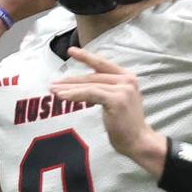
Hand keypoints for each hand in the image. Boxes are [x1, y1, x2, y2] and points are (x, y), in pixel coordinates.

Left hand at [49, 47, 165, 175]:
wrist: (138, 141)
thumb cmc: (125, 124)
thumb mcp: (116, 100)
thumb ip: (106, 89)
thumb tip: (83, 84)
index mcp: (127, 77)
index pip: (102, 64)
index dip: (86, 57)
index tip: (71, 51)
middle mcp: (127, 80)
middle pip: (93, 76)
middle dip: (71, 80)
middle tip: (53, 83)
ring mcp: (123, 89)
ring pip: (90, 85)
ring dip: (69, 88)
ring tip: (54, 90)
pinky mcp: (117, 99)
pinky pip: (90, 94)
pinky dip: (75, 94)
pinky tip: (63, 96)